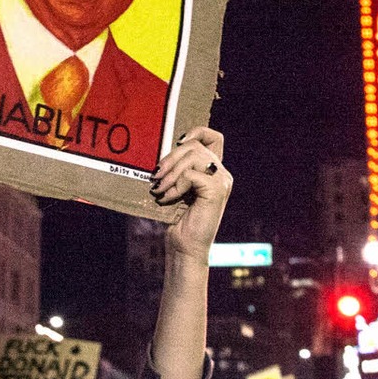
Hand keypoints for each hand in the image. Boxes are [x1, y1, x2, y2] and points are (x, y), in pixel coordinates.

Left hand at [150, 128, 231, 263]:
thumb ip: (176, 169)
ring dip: (170, 172)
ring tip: (159, 188)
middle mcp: (222, 174)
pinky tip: (167, 198)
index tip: (177, 142)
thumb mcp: (176, 188)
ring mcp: (222, 181)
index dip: (196, 131)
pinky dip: (175, 185)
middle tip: (156, 176)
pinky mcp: (216, 190)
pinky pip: (190, 174)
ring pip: (194, 156)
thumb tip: (161, 152)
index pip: (213, 137)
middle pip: (195, 145)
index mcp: (213, 171)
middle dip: (170, 157)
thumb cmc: (177, 220)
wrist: (184, 247)